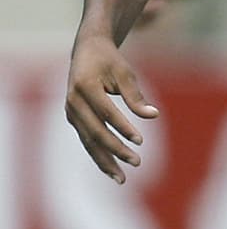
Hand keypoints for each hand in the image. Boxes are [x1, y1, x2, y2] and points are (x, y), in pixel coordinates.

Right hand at [64, 34, 158, 182]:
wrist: (87, 51)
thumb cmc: (110, 60)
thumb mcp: (125, 72)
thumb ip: (136, 95)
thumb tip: (153, 115)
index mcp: (85, 86)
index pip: (106, 112)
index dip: (122, 127)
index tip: (140, 141)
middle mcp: (74, 102)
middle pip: (95, 132)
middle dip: (115, 149)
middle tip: (136, 162)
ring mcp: (71, 112)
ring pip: (88, 141)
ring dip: (105, 160)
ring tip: (122, 178)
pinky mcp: (74, 118)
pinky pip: (86, 140)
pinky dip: (98, 155)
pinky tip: (111, 168)